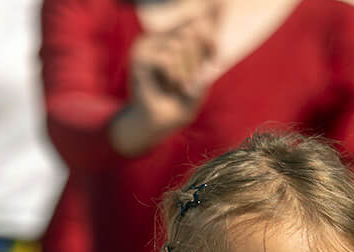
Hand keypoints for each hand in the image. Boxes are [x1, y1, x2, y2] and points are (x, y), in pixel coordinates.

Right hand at [114, 8, 218, 152]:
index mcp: (166, 40)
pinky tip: (169, 87)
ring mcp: (144, 48)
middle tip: (188, 82)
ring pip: (179, 45)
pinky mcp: (139, 59)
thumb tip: (206, 24)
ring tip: (178, 87)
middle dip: (196, 60)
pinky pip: (168, 59)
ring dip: (185, 71)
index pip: (192, 24)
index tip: (214, 54)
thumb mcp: (198, 76)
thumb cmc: (177, 105)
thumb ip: (203, 52)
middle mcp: (154, 40)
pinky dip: (174, 76)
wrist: (156, 127)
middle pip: (188, 33)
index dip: (208, 37)